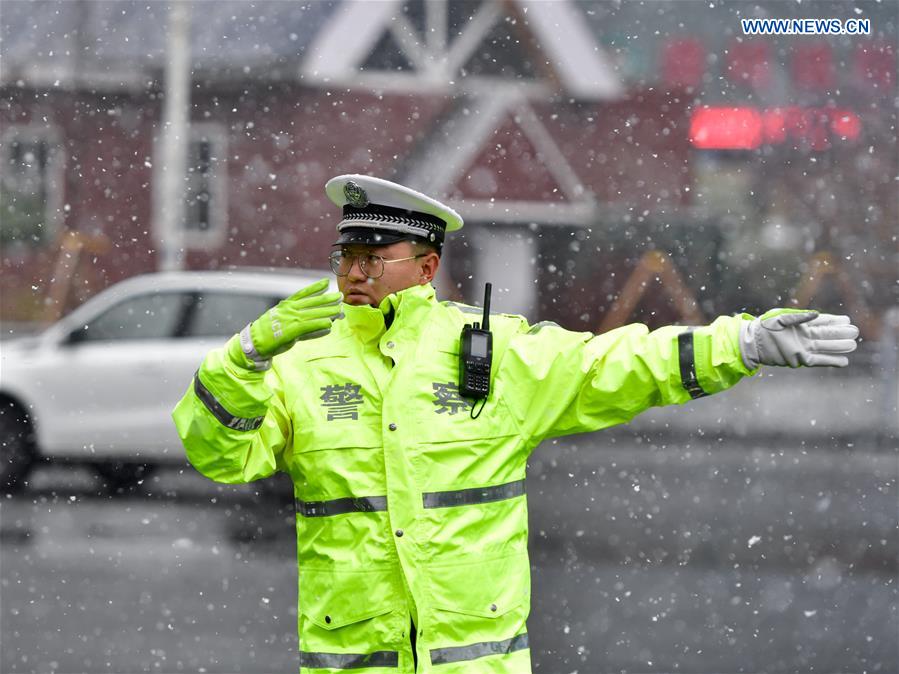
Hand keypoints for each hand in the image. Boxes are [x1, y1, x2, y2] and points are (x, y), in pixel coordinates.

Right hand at [229, 278, 341, 368]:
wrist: (254, 341)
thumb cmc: (268, 333)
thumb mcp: (281, 320)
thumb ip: (299, 320)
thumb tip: (317, 323)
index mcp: (286, 304)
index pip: (303, 293)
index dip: (315, 287)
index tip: (326, 282)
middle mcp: (289, 309)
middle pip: (313, 302)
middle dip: (328, 299)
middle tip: (340, 296)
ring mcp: (291, 319)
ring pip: (314, 313)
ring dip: (328, 311)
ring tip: (340, 309)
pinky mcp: (292, 330)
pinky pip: (310, 326)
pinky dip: (320, 324)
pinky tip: (329, 323)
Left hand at [739, 308, 858, 368]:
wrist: (752, 342)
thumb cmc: (765, 327)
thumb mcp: (781, 318)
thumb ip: (799, 317)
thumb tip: (817, 314)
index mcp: (800, 324)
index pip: (822, 322)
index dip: (834, 321)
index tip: (846, 319)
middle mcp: (804, 336)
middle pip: (826, 334)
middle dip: (840, 333)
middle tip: (855, 331)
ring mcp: (802, 347)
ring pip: (825, 347)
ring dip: (838, 347)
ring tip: (853, 345)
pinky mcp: (799, 359)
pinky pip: (818, 361)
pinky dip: (830, 361)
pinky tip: (843, 361)